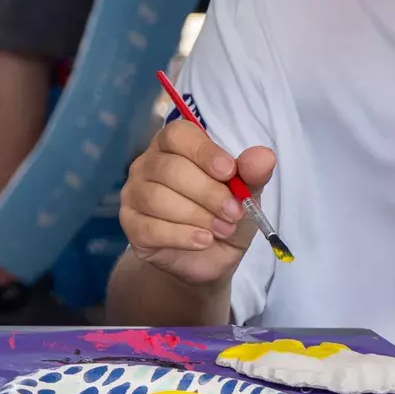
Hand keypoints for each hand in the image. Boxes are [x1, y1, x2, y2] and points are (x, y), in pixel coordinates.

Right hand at [120, 119, 275, 286]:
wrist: (210, 258)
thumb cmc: (224, 216)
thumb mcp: (247, 196)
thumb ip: (252, 174)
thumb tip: (264, 156)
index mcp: (174, 147)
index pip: (178, 135)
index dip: (203, 152)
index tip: (229, 173)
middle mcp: (147, 164)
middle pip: (169, 168)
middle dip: (207, 193)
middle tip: (234, 213)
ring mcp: (133, 194)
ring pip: (157, 198)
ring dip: (197, 216)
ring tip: (221, 230)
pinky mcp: (130, 225)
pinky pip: (150, 228)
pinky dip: (181, 236)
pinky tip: (202, 240)